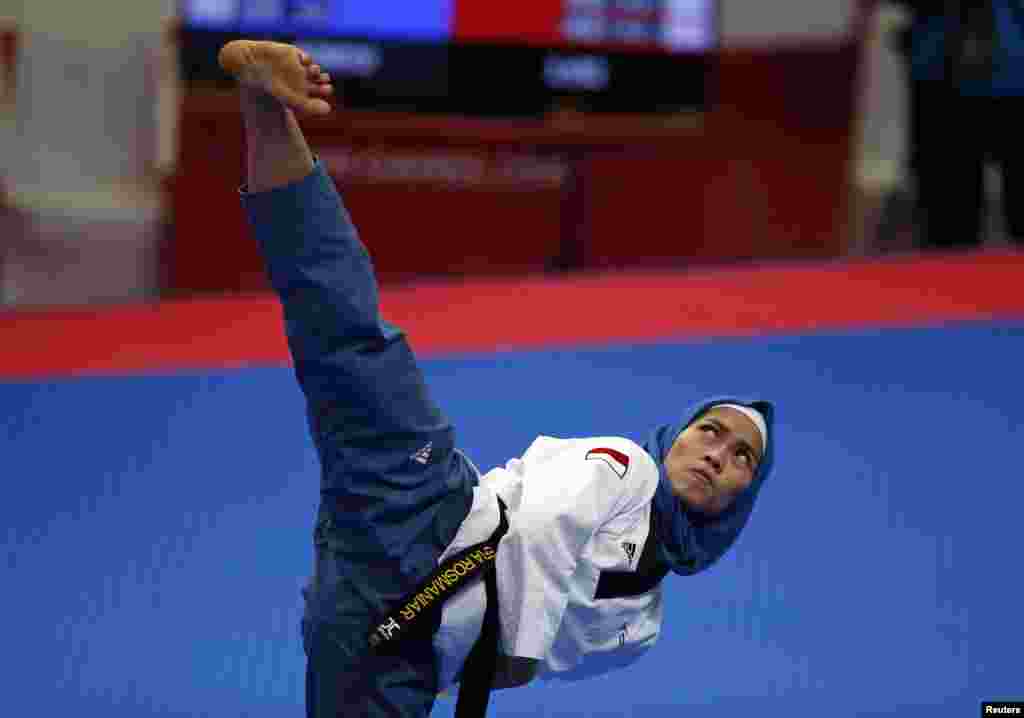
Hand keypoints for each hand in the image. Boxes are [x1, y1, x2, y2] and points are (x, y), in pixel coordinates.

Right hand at [218, 40, 333, 116]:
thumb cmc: (267, 86)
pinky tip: (304, 62)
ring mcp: (295, 68)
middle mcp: (298, 82)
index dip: (324, 91)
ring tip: (314, 72)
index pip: (316, 95)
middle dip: (324, 84)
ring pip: (313, 70)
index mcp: (298, 94)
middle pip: (318, 84)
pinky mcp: (291, 55)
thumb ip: (309, 107)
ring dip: (317, 71)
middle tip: (326, 84)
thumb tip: (328, 110)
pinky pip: (305, 58)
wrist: (250, 64)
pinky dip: (307, 59)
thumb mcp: (289, 99)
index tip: (327, 89)